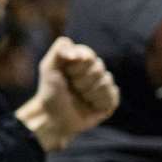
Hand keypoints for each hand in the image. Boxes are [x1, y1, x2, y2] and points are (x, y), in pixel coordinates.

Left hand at [14, 37, 119, 152]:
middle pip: (98, 67)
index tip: (67, 73)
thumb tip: (68, 42)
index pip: (88, 55)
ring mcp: (102, 85)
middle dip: (82, 80)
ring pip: (106, 81)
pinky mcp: (109, 100)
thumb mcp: (48, 69)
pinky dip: (99, 101)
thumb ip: (57, 52)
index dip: (78, 65)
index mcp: (80, 61)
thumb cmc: (49, 93)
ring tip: (79, 98)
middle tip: (72, 88)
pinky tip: (90, 105)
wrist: (53, 119)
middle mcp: (93, 71)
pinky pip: (112, 95)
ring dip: (89, 92)